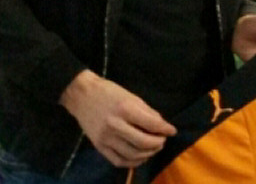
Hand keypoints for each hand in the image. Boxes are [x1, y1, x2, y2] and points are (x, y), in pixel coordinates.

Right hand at [59, 70, 175, 167]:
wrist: (82, 96)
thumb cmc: (110, 93)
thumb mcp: (132, 97)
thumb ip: (148, 112)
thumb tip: (162, 126)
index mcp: (125, 109)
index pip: (151, 124)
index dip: (165, 129)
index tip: (172, 131)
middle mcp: (115, 125)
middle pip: (143, 142)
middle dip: (158, 143)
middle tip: (163, 140)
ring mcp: (105, 138)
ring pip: (132, 154)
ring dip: (147, 154)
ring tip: (154, 148)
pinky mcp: (98, 146)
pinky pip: (118, 161)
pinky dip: (132, 162)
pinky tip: (140, 157)